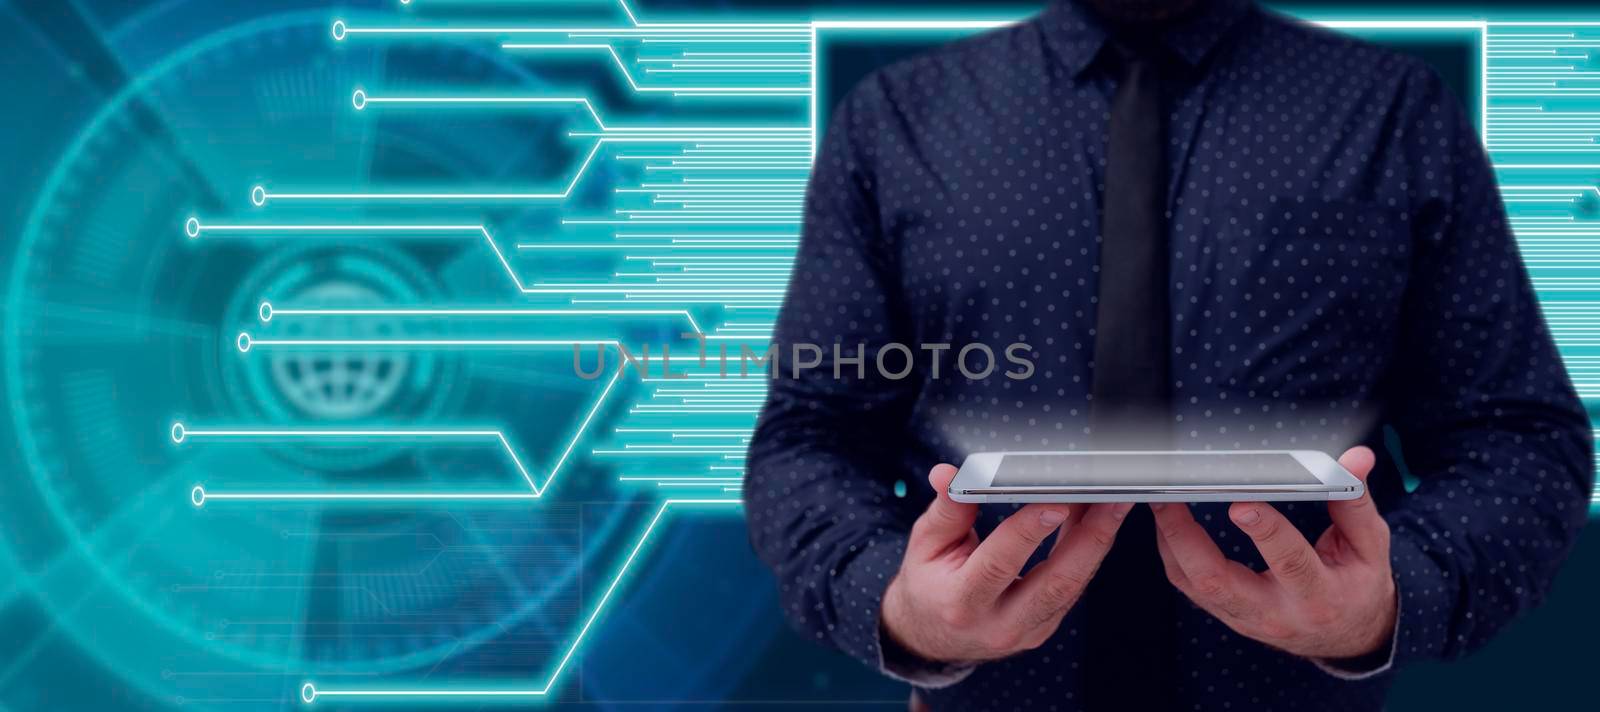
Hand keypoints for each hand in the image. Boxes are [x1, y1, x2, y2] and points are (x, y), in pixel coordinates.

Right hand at [881, 464, 1133, 663]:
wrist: (931, 635)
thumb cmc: (928, 583)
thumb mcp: (925, 543)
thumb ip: (946, 508)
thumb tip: (949, 475)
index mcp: (962, 601)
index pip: (999, 562)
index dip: (1029, 530)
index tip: (1056, 501)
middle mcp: (999, 622)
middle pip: (1055, 583)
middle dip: (1089, 539)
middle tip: (1111, 502)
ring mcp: (1027, 631)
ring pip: (1072, 587)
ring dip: (1097, 543)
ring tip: (1113, 505)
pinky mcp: (1044, 627)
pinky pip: (1072, 590)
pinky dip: (1086, 555)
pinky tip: (1097, 524)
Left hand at [1151, 446, 1396, 659]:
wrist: (1348, 636)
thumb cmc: (1357, 585)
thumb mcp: (1369, 547)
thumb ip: (1355, 501)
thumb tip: (1357, 458)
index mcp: (1318, 596)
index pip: (1290, 563)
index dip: (1265, 531)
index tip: (1241, 502)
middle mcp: (1275, 612)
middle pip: (1218, 581)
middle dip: (1186, 537)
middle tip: (1169, 497)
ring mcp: (1244, 617)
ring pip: (1194, 584)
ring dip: (1171, 541)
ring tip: (1160, 500)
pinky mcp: (1226, 613)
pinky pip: (1188, 585)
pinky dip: (1173, 552)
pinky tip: (1167, 522)